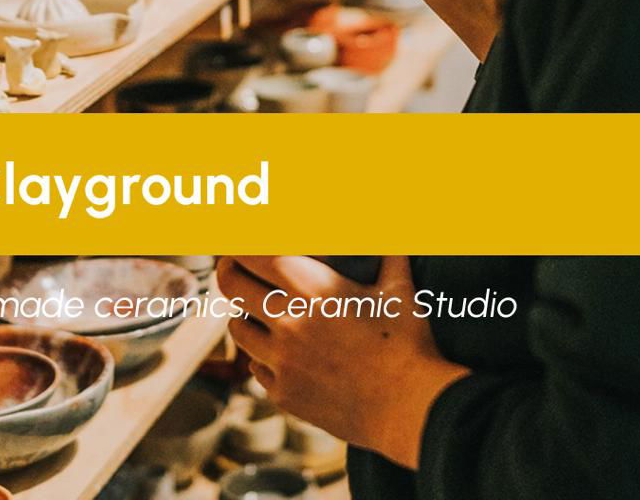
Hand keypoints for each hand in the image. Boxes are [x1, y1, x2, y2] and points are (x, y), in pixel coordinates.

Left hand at [216, 254, 466, 468]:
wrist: (410, 409)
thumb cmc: (407, 344)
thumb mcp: (398, 289)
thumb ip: (390, 253)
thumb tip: (398, 230)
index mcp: (311, 290)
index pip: (253, 256)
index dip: (238, 246)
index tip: (238, 243)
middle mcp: (287, 323)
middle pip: (231, 288)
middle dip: (229, 273)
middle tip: (234, 269)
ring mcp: (282, 362)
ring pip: (238, 330)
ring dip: (245, 317)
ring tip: (257, 312)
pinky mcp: (284, 395)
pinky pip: (256, 369)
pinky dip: (262, 358)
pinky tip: (280, 353)